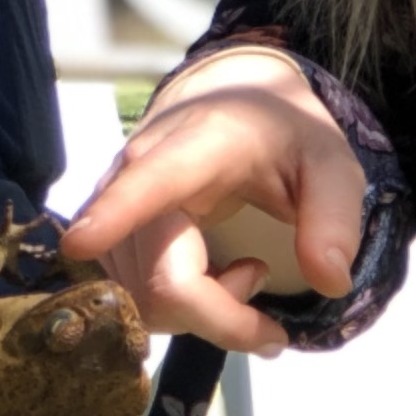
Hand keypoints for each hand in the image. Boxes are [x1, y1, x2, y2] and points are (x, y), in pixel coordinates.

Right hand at [54, 45, 365, 353]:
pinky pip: (128, 293)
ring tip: (243, 272)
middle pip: (158, 281)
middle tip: (266, 287)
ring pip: (140, 299)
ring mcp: (109, 202)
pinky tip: (208, 275)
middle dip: (219, 316)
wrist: (234, 100)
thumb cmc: (282, 135)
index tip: (81, 243)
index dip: (113, 217)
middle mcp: (135, 171)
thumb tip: (329, 281)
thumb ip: (335, 219)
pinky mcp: (101, 228)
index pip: (148, 184)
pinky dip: (175, 306)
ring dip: (200, 312)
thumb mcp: (332, 167)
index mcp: (195, 146)